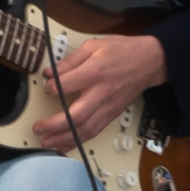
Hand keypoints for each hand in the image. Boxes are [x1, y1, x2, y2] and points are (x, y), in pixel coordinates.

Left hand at [29, 31, 166, 151]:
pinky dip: (79, 140)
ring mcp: (109, 106)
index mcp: (96, 72)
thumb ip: (70, 61)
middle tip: (38, 128)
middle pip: (76, 115)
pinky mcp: (112, 114)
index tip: (45, 87)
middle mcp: (102, 93)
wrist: (150, 62)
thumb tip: (50, 73)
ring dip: (65, 139)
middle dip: (54, 125)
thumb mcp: (94, 46)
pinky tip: (67, 144)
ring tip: (48, 143)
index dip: (51, 88)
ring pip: (86, 129)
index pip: (67, 85)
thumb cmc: (123, 52)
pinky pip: (95, 131)